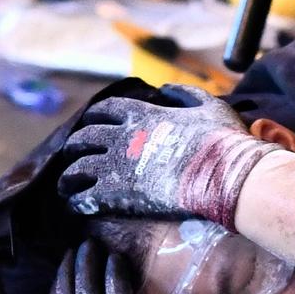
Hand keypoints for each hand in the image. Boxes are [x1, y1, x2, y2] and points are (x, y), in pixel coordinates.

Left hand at [57, 84, 280, 228]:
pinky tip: (77, 206)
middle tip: (75, 155)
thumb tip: (165, 88)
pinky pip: (85, 198)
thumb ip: (185, 93)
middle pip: (84, 138)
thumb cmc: (224, 142)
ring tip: (66, 185)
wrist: (228, 177)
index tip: (92, 124)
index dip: (95, 117)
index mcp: (142, 115)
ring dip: (69, 176)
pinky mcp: (118, 195)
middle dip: (76, 145)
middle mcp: (122, 138)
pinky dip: (78, 201)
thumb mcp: (210, 106)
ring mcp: (117, 167)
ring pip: (76, 169)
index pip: (105, 110)